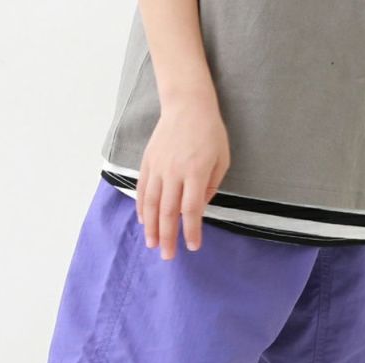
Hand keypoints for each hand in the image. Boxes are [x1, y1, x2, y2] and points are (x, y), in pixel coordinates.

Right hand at [136, 94, 229, 259]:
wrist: (187, 104)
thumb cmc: (210, 132)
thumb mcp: (222, 159)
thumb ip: (211, 187)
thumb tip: (199, 209)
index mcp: (196, 172)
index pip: (191, 209)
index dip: (191, 230)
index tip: (193, 246)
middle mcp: (174, 172)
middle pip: (169, 212)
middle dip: (168, 237)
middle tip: (168, 256)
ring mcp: (158, 167)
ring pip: (152, 203)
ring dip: (151, 227)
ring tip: (152, 244)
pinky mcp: (148, 162)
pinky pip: (143, 189)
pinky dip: (142, 207)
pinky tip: (144, 222)